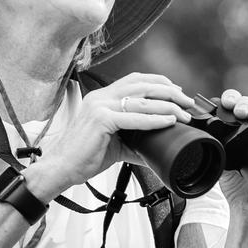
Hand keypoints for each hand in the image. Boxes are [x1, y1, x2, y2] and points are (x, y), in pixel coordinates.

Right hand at [35, 73, 194, 192]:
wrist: (60, 167)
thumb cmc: (82, 155)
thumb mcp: (112, 144)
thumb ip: (133, 142)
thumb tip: (154, 149)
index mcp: (101, 98)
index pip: (134, 80)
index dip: (158, 82)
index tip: (176, 91)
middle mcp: (100, 97)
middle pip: (141, 84)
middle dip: (169, 91)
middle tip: (187, 101)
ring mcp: (100, 107)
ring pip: (141, 99)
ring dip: (167, 105)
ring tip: (183, 113)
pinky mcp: (101, 120)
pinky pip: (133, 118)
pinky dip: (154, 119)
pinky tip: (168, 121)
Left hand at [215, 88, 247, 211]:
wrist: (246, 207)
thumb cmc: (231, 183)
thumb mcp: (215, 161)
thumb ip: (207, 146)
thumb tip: (189, 132)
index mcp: (235, 129)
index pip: (236, 106)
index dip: (232, 99)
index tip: (226, 102)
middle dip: (247, 104)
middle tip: (239, 111)